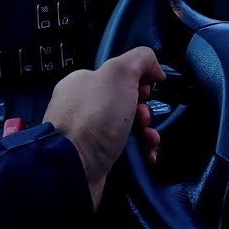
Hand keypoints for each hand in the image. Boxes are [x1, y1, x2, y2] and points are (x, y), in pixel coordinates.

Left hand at [44, 46, 165, 209]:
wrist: (74, 170)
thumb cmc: (92, 118)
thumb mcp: (119, 73)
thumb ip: (140, 59)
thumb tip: (154, 67)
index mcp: (81, 84)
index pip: (115, 76)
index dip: (136, 80)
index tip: (145, 89)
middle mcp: (82, 110)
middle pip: (126, 104)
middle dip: (144, 110)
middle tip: (142, 117)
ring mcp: (88, 137)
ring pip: (129, 129)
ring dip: (147, 132)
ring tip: (148, 139)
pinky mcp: (97, 160)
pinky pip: (127, 152)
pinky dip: (141, 152)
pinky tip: (146, 153)